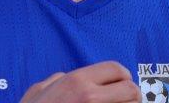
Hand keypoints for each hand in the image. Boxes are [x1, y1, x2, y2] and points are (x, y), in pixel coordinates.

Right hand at [20, 61, 140, 102]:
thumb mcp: (38, 91)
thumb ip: (55, 80)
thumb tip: (63, 77)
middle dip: (131, 95)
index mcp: (76, 81)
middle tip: (125, 100)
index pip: (116, 69)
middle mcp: (90, 96)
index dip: (123, 76)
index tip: (121, 84)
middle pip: (131, 89)